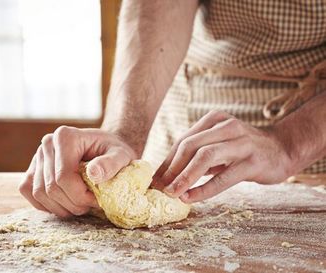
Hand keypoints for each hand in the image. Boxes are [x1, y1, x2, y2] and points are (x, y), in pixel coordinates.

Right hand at [19, 126, 136, 217]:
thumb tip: (94, 173)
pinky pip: (29, 192)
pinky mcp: (32, 169)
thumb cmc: (114, 152)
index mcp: (65, 137)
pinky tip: (65, 203)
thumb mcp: (121, 155)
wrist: (105, 148)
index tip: (97, 200)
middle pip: (51, 187)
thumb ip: (111, 164)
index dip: (80, 196)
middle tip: (91, 205)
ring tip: (80, 205)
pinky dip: (46, 204)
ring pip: (39, 193)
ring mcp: (37, 156)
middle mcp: (47, 144)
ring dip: (61, 207)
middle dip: (73, 204)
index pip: (64, 176)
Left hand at [151, 110, 293, 202]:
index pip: (184, 140)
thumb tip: (166, 175)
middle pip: (190, 146)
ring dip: (184, 177)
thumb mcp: (218, 144)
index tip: (155, 180)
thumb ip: (196, 154)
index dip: (167, 161)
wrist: (283, 149)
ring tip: (172, 193)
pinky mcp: (252, 161)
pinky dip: (204, 189)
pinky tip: (190, 198)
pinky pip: (223, 177)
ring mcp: (241, 143)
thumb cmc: (242, 149)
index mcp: (214, 120)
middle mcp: (227, 127)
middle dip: (171, 169)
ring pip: (205, 157)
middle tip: (160, 188)